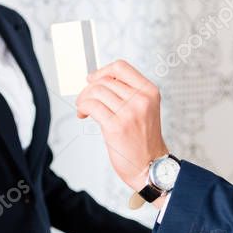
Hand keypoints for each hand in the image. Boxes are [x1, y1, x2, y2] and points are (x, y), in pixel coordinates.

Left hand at [76, 60, 168, 190]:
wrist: (150, 165)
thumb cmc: (144, 139)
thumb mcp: (144, 108)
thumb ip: (127, 92)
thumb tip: (97, 80)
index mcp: (149, 91)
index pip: (121, 67)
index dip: (103, 71)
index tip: (93, 79)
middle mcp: (141, 99)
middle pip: (105, 80)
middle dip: (89, 89)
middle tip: (86, 100)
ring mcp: (129, 113)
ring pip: (96, 92)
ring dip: (84, 99)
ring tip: (84, 108)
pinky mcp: (116, 126)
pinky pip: (91, 106)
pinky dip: (83, 107)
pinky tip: (84, 114)